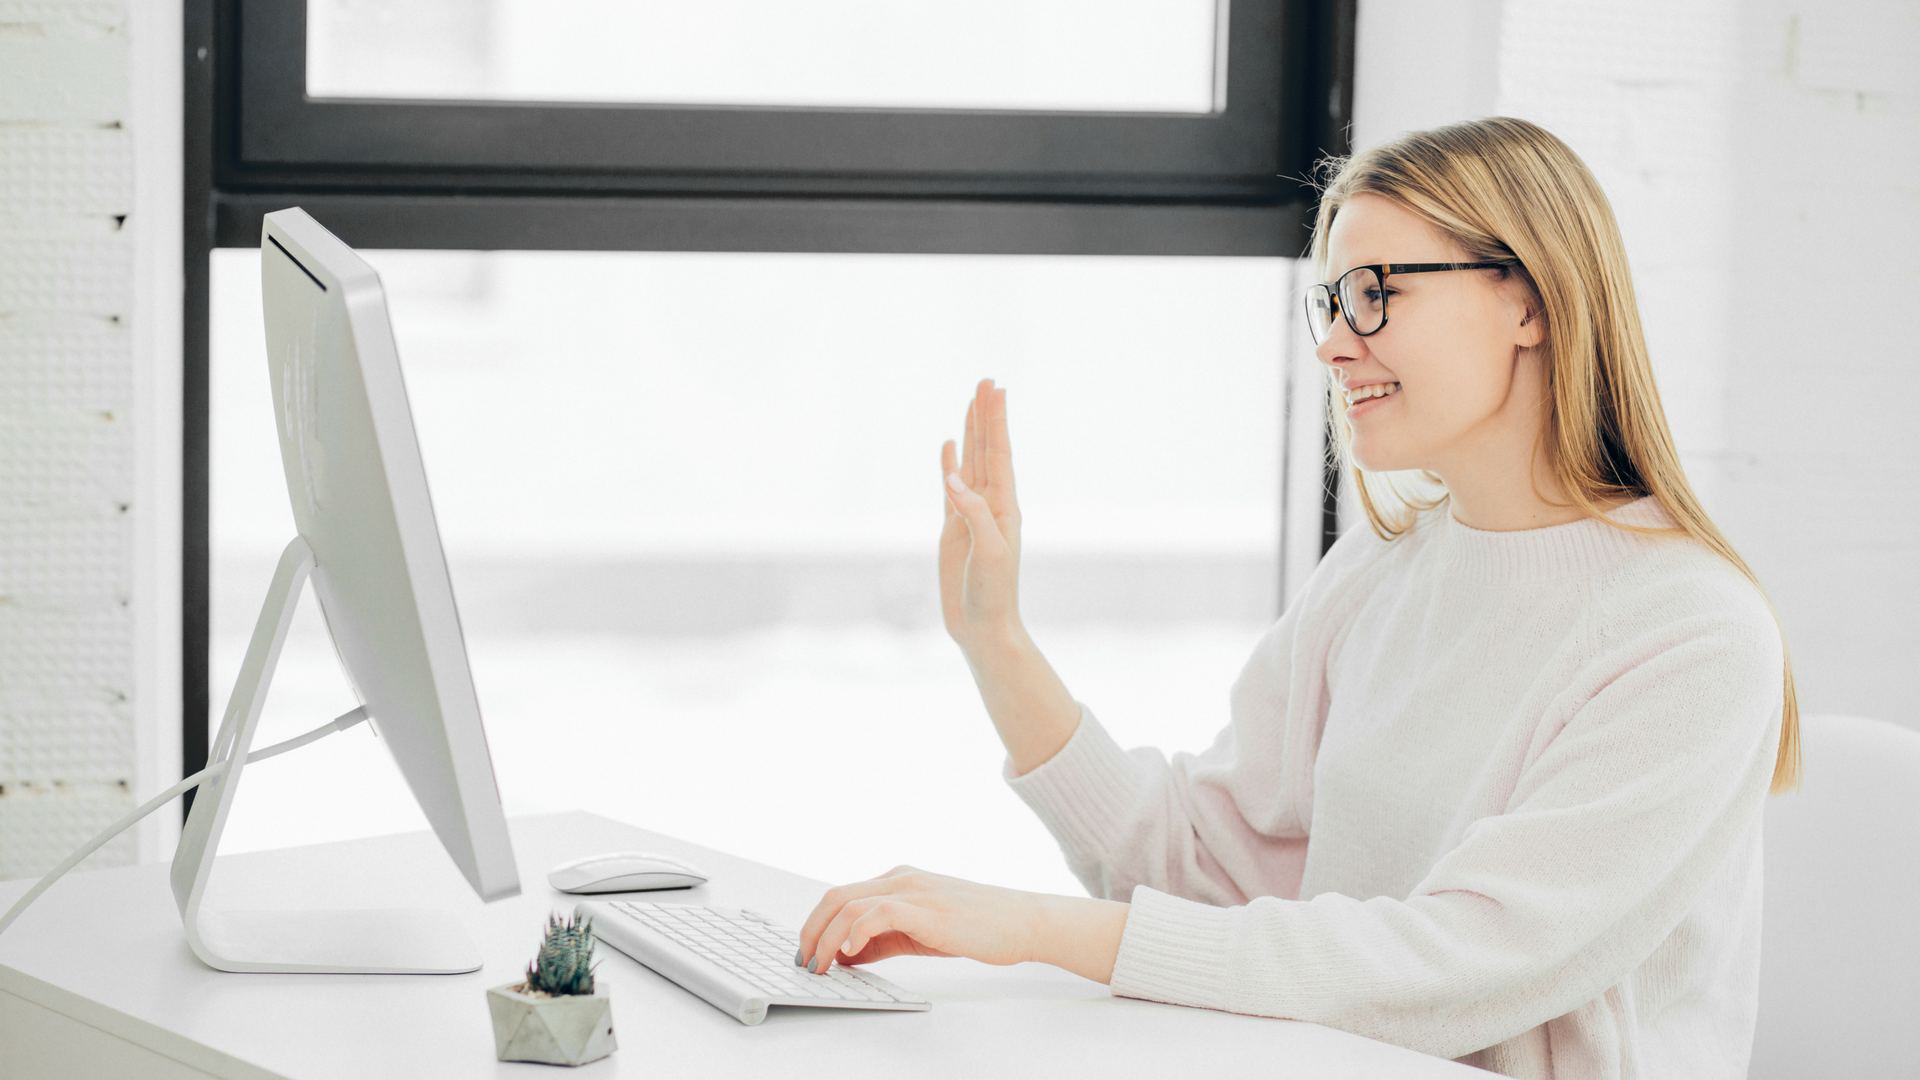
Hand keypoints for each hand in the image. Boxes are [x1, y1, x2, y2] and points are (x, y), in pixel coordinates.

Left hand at [796, 865, 1128, 984]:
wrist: (1021, 922)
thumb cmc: (977, 927)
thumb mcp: (919, 934)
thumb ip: (882, 941)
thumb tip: (845, 956)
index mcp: (899, 882)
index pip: (842, 896)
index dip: (816, 924)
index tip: (807, 953)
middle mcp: (901, 880)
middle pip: (836, 896)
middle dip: (811, 930)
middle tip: (805, 961)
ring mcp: (913, 890)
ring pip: (849, 905)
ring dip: (826, 938)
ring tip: (820, 966)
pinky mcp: (926, 907)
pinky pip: (877, 913)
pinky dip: (856, 932)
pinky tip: (850, 953)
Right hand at [935, 379, 1080, 775]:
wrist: (984, 627)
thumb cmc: (993, 594)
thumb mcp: (989, 552)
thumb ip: (974, 513)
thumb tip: (952, 478)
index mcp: (1005, 507)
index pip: (999, 454)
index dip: (996, 421)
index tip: (995, 389)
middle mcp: (990, 505)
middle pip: (987, 450)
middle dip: (985, 415)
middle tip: (985, 381)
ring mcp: (971, 515)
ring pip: (970, 463)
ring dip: (971, 432)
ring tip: (970, 401)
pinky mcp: (954, 528)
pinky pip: (950, 487)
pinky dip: (948, 463)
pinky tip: (947, 445)